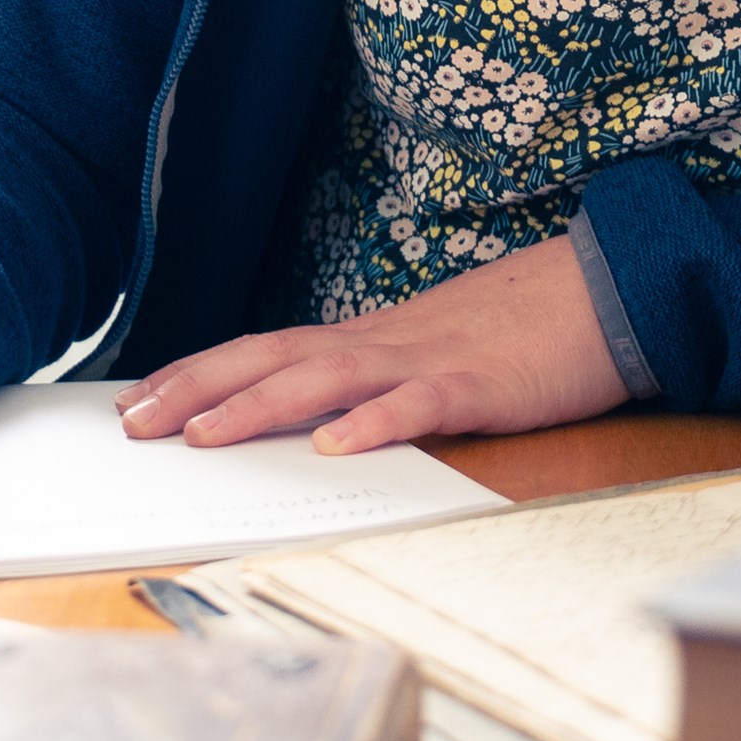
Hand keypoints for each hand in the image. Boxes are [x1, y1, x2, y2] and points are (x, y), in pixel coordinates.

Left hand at [117, 233, 627, 455]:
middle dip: (197, 390)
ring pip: (328, 379)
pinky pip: (420, 405)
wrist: (606, 292)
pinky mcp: (480, 386)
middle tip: (134, 424)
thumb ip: (378, 381)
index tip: (138, 400)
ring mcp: (428, 361)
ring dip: (260, 406)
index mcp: (370, 339)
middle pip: (273, 358)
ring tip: (205, 438)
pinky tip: (337, 448)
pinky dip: (374, 424)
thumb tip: (318, 420)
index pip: (265, 350)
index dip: (199, 373)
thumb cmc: (521, 334)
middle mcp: (383, 343)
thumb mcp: (435, 356)